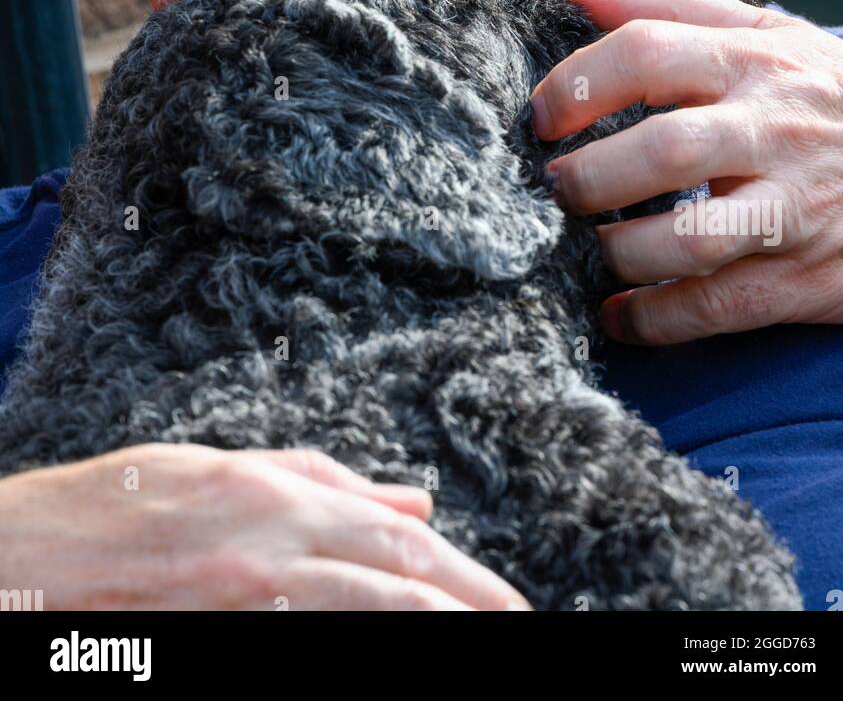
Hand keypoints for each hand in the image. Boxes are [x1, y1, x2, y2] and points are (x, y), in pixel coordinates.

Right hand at [0, 444, 530, 609]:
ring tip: (481, 639)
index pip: (394, 532)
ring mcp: (246, 595)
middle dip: (467, 604)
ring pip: (362, 610)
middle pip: (394, 572)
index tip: (508, 601)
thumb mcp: (228, 471)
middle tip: (520, 626)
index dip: (460, 570)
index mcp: (276, 493)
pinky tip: (394, 644)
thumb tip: (417, 495)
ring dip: (427, 624)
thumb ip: (326, 481)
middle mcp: (270, 541)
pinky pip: (306, 637)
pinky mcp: (221, 627)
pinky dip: (359, 641)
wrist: (37, 553)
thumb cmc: (127, 500)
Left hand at [530, 0, 842, 344]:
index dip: (576, 84)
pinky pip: (718, 309)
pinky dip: (655, 319)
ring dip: (619, 251)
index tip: (540, 117)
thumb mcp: (771, 35)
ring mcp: (793, 209)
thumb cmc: (832, 98)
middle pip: (664, 150)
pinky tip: (619, 313)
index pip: (647, 53)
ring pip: (691, 239)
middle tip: (556, 187)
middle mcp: (774, 131)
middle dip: (589, 176)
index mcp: (754, 62)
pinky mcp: (804, 279)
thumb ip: (673, 8)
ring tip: (590, 246)